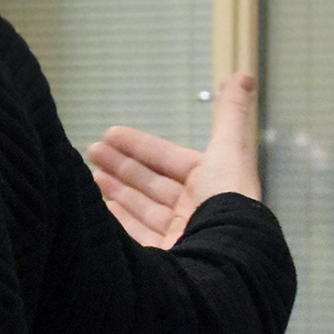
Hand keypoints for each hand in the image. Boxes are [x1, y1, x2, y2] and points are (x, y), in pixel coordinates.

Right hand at [88, 73, 262, 249]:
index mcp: (210, 186)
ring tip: (88, 175)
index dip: (140, 146)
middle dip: (121, 165)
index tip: (110, 133)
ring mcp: (177, 237)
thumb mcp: (228, 149)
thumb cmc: (226, 201)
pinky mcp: (161, 259)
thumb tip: (244, 75)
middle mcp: (194, 212)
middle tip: (91, 150)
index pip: (169, 161)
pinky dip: (115, 219)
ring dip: (115, 189)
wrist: (223, 258)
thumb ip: (231, 114)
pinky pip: (133, 235)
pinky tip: (98, 206)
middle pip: (151, 184)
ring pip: (140, 208)